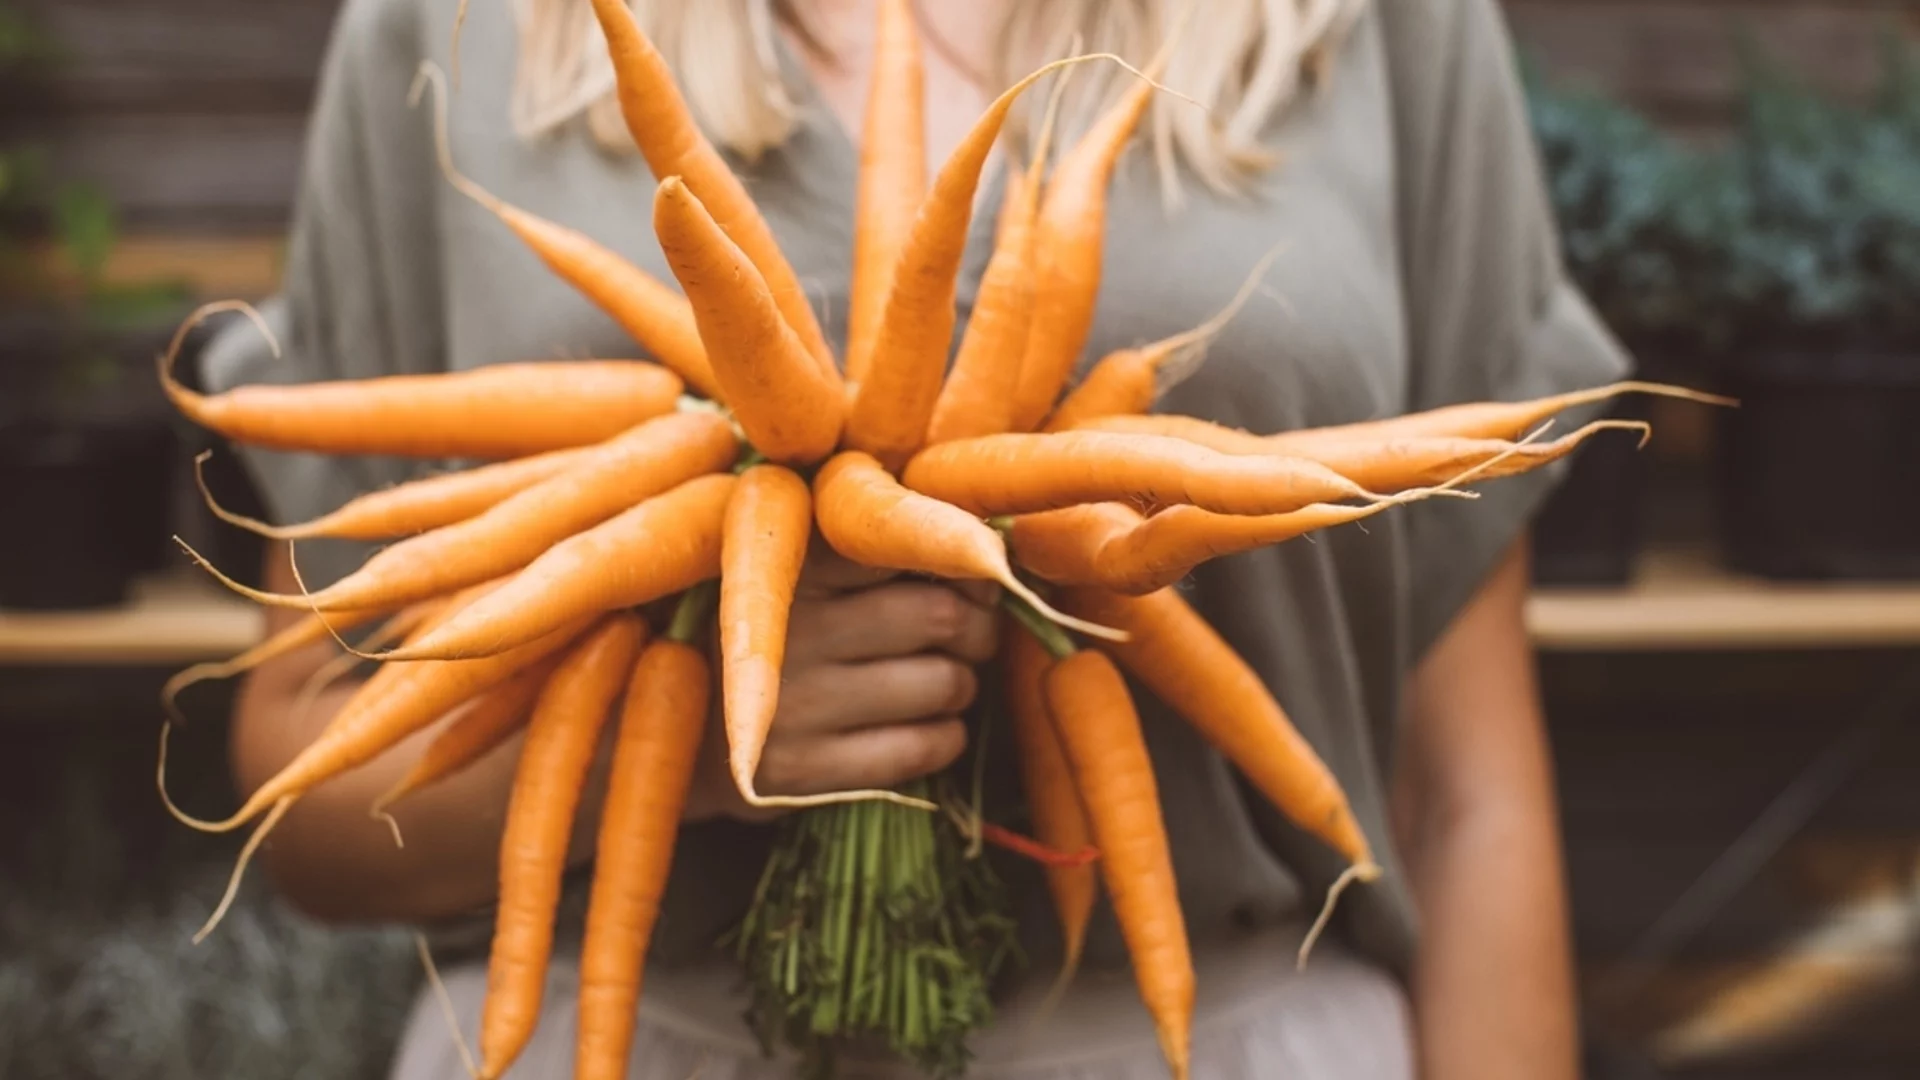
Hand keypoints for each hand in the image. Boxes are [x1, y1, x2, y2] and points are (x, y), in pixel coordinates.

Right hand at [685, 545, 999, 822]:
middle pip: (941, 615)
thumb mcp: (795, 570)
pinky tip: (927, 727)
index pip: (912, 547)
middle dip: (976, 628)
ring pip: (943, 682)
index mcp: (790, 562)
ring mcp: (793, 704)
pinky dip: (946, 736)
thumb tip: (990, 554)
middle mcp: (788, 627)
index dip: (961, 566)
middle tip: (968, 636)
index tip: (969, 582)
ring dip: (962, 684)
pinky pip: (921, 748)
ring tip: (941, 682)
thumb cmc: (770, 634)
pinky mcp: (802, 772)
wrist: (679, 731)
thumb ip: (872, 547)